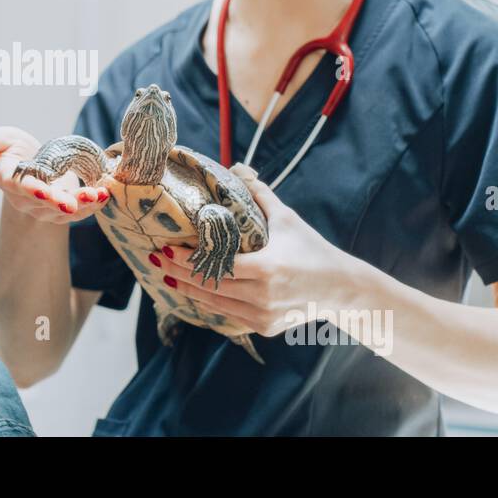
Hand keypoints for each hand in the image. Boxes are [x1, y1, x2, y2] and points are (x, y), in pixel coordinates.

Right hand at [0, 127, 108, 223]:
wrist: (29, 163)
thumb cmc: (12, 148)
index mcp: (10, 179)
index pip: (18, 186)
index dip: (31, 189)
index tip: (43, 190)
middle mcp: (26, 198)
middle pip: (44, 203)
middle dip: (60, 203)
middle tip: (74, 201)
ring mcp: (45, 207)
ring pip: (63, 211)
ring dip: (82, 205)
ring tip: (98, 195)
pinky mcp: (62, 209)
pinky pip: (78, 211)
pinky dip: (93, 205)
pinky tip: (104, 195)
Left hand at [155, 163, 359, 337]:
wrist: (341, 289)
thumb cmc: (313, 250)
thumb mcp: (288, 220)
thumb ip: (261, 196)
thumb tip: (238, 169)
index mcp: (267, 269)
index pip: (217, 265)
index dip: (188, 260)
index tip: (167, 249)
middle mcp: (262, 297)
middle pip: (209, 286)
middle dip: (178, 274)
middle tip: (156, 261)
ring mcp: (263, 316)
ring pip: (215, 304)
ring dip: (189, 290)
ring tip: (167, 277)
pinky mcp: (265, 328)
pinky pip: (229, 314)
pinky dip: (210, 302)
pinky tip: (193, 291)